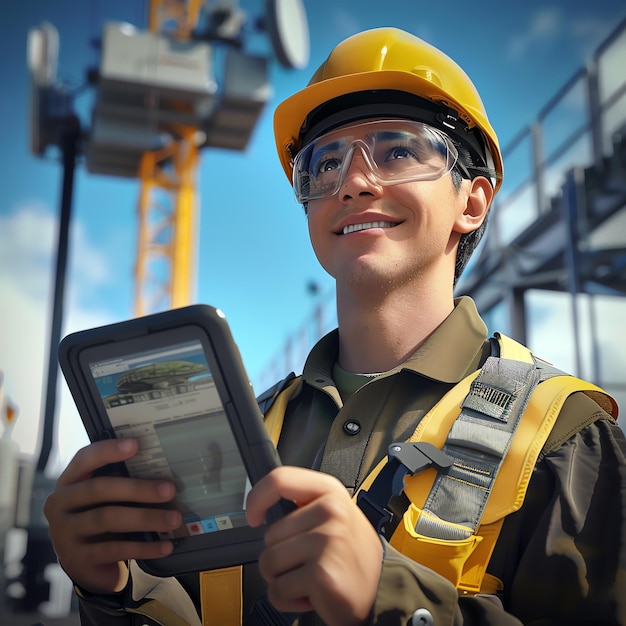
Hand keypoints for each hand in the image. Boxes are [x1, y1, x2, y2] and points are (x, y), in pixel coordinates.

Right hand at [43, 438, 181, 593]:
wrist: (84, 562)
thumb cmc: (99, 517)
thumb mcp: (104, 499)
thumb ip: (120, 483)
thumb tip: (163, 473)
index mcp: (69, 482)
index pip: (85, 458)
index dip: (108, 450)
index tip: (136, 444)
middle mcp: (60, 504)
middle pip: (100, 489)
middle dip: (138, 488)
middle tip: (170, 490)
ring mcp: (64, 533)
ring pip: (108, 519)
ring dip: (146, 518)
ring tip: (173, 520)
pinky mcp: (76, 559)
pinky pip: (114, 549)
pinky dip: (143, 547)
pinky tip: (165, 546)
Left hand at [246, 466, 382, 625]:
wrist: (382, 590)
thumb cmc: (353, 555)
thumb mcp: (336, 514)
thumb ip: (306, 504)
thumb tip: (266, 504)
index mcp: (330, 491)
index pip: (279, 479)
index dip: (257, 497)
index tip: (253, 515)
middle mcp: (330, 511)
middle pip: (269, 534)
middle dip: (279, 555)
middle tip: (307, 562)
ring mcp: (326, 541)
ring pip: (269, 562)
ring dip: (282, 578)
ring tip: (309, 577)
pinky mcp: (320, 573)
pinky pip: (278, 590)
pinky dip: (288, 600)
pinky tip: (311, 594)